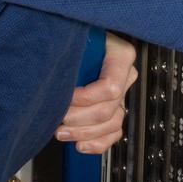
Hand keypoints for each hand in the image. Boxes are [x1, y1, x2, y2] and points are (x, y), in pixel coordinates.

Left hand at [55, 33, 137, 153]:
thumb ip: (72, 53)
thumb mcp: (77, 39)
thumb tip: (56, 73)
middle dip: (79, 119)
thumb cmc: (78, 38)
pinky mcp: (116, 108)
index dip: (85, 99)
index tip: (65, 97)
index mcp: (121, 56)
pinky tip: (80, 144)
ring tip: (61, 132)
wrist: (79, 41)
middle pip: (108, 109)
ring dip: (84, 133)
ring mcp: (122, 94)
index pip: (110, 88)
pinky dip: (97, 143)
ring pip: (112, 124)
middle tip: (58, 117)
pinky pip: (114, 132)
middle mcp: (126, 75)